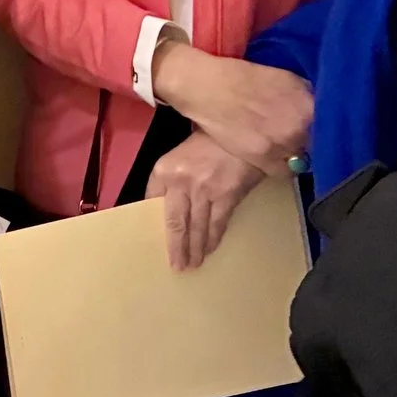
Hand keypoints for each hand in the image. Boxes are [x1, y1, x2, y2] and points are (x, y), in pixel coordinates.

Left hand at [143, 130, 266, 271]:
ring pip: (197, 228)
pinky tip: (211, 250)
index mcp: (165, 169)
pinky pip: (218, 224)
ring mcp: (204, 191)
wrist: (245, 129)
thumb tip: (166, 203)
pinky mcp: (226, 197)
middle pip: (175, 224)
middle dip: (176, 248)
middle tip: (177, 267)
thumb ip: (172, 177)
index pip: (152, 199)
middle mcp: (181, 182)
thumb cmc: (211, 138)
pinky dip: (214, 239)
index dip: (151, 221)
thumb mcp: (181, 153)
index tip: (154, 238)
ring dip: (195, 249)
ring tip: (193, 264)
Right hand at [151, 38, 313, 174]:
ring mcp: (282, 146)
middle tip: (302, 133)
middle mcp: (300, 127)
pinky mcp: (264, 160)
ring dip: (297, 152)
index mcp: (309, 104)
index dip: (329, 127)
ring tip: (284, 143)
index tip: (325, 128)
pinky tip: (275, 154)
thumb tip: (324, 107)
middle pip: (319, 144)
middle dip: (312, 139)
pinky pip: (285, 171)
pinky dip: (282, 165)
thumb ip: (308, 96)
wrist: (211, 88)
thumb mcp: (287, 79)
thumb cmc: (246, 77)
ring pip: (302, 158)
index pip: (332, 126)